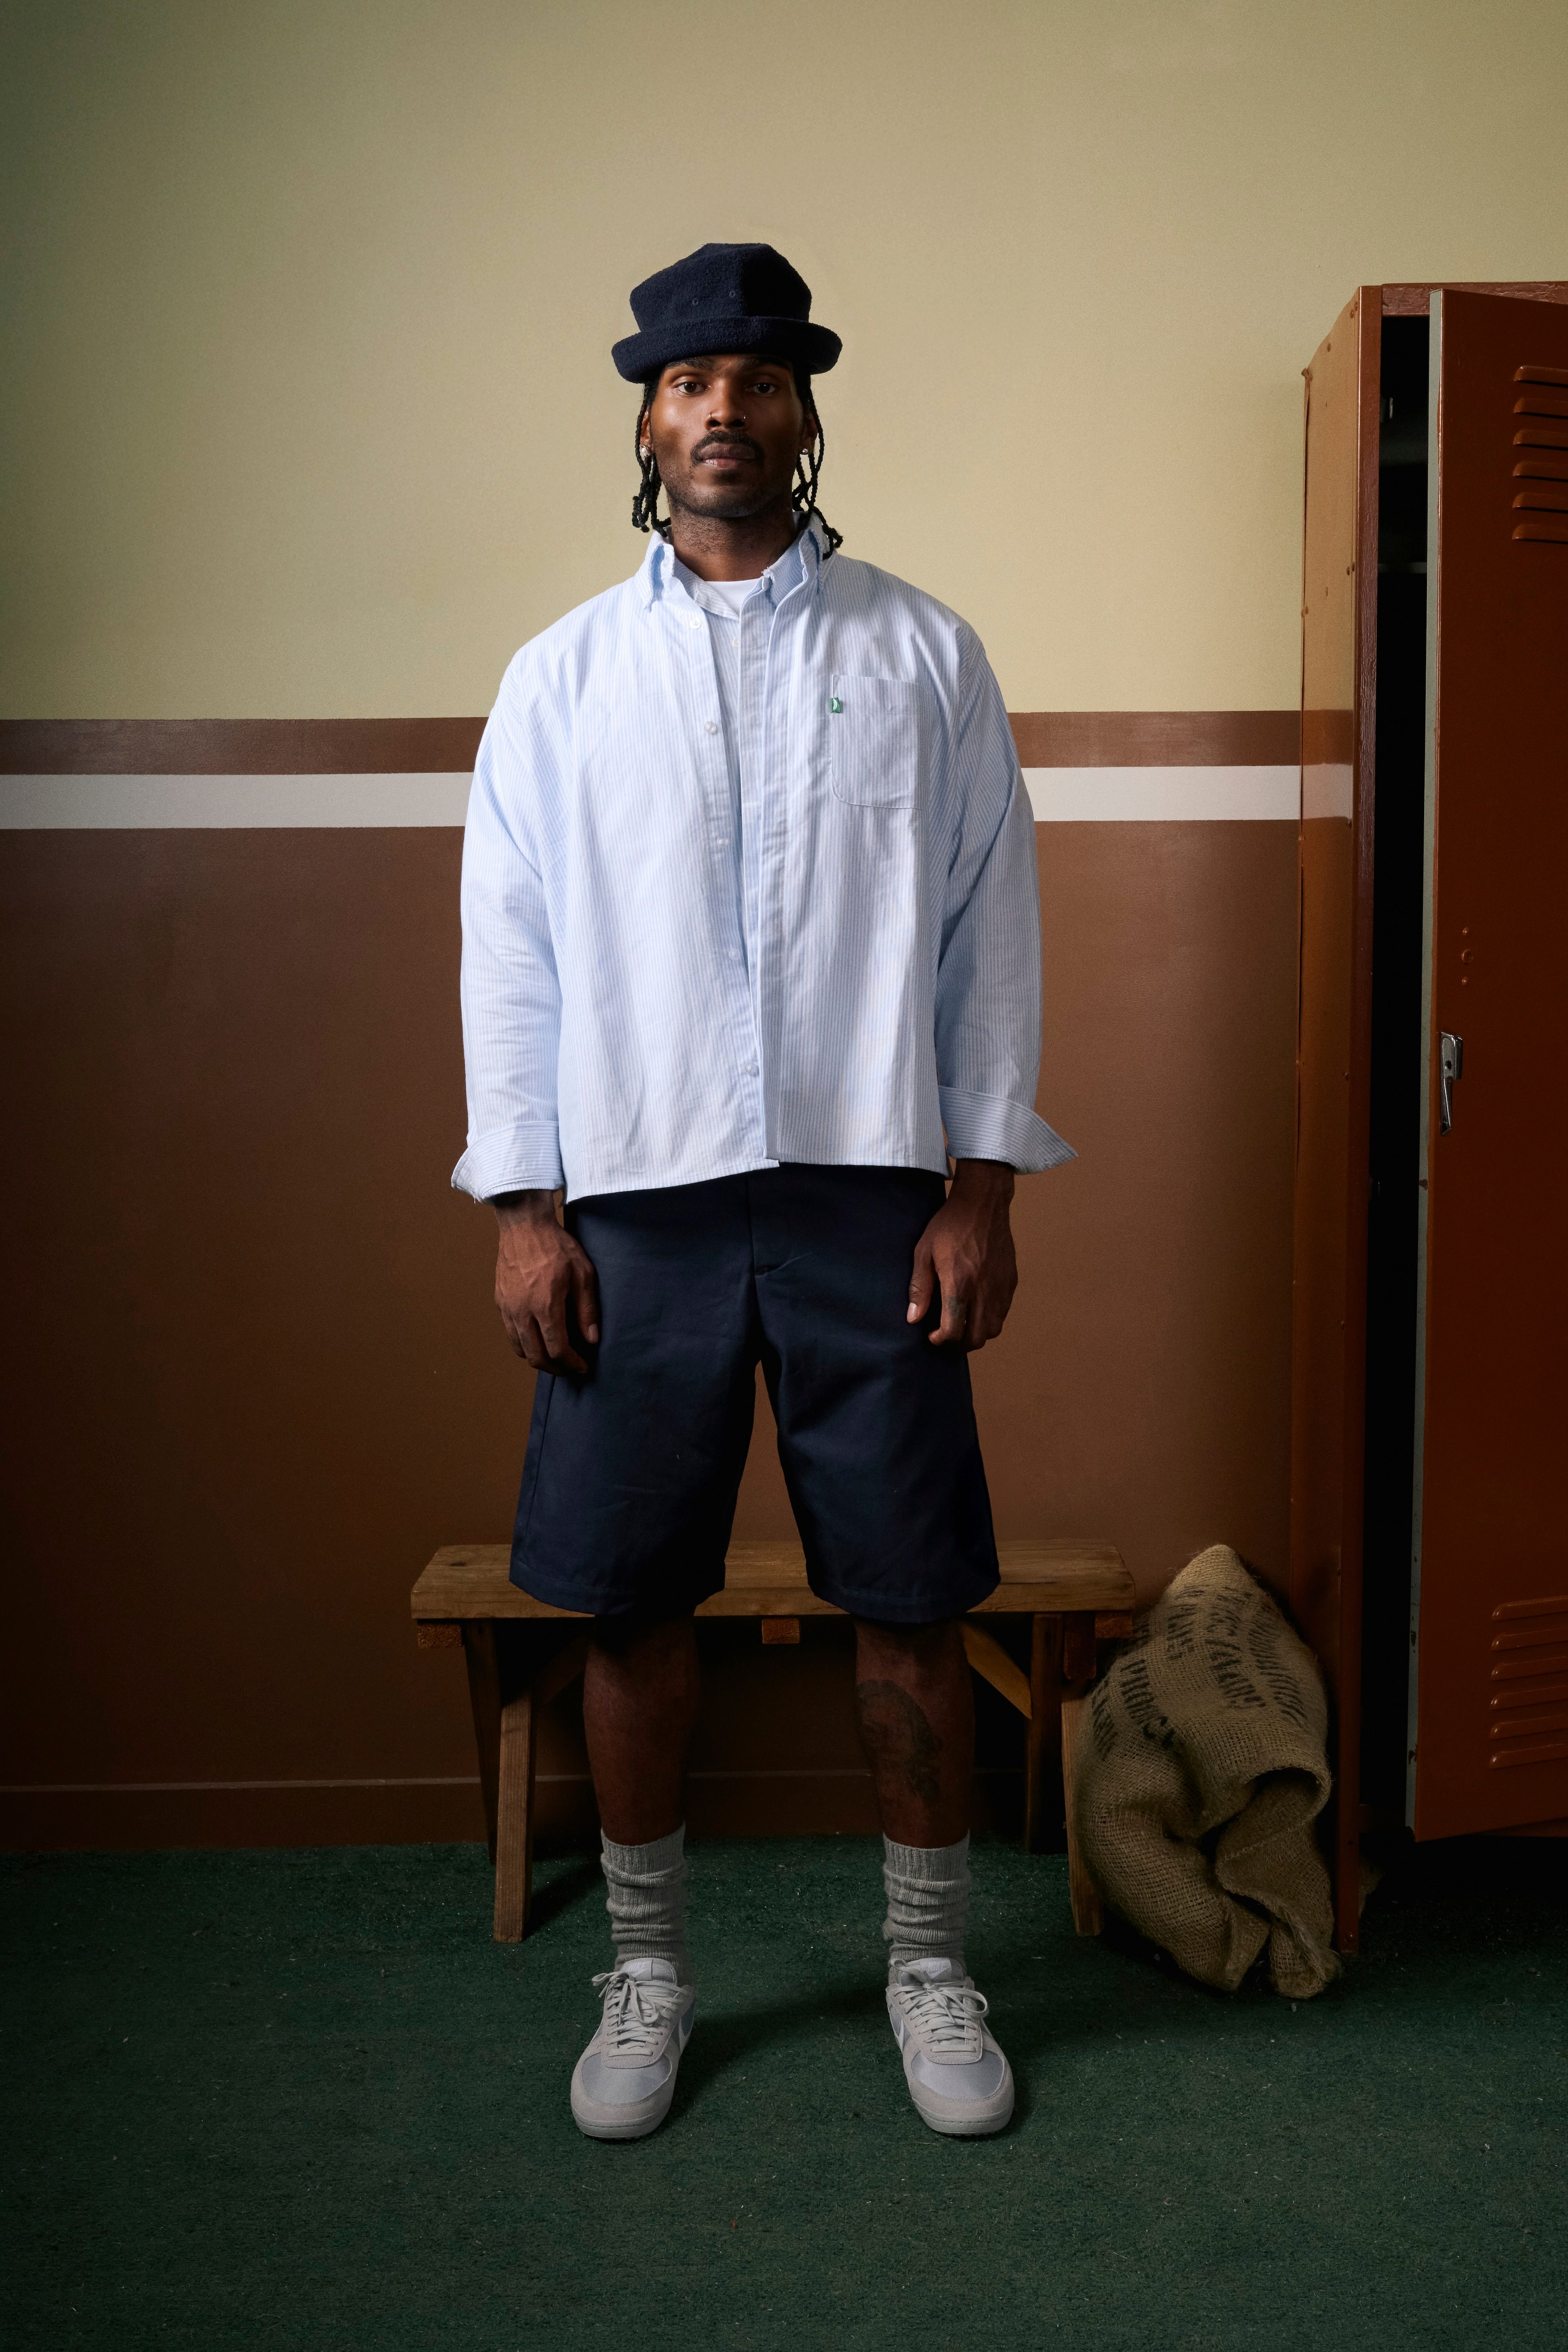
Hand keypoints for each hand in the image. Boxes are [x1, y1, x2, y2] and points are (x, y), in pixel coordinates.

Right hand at [492, 1191, 600, 1373]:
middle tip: (571, 1368)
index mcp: (544, 1305)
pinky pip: (511, 1334)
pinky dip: (525, 1345)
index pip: (557, 1349)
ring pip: (520, 1349)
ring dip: (539, 1360)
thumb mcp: (582, 1273)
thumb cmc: (556, 1246)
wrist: (524, 1226)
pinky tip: (540, 1339)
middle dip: (556, 1369)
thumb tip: (592, 1339)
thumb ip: (587, 1309)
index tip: (583, 1366)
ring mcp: (507, 1308)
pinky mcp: (500, 1302)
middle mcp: (522, 1311)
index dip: (572, 1364)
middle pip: (536, 1357)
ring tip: (557, 1358)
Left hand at [906, 1159, 1016, 1350]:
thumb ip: (919, 1288)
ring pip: (994, 1329)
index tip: (932, 1335)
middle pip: (977, 1337)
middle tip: (947, 1334)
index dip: (940, 1340)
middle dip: (959, 1343)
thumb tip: (913, 1318)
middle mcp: (983, 1290)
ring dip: (977, 1333)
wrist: (982, 1204)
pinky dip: (990, 1319)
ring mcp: (1001, 1287)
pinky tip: (977, 1307)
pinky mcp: (1011, 1281)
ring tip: (963, 1324)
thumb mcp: (924, 1253)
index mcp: (959, 1284)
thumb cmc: (949, 1225)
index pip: (953, 1330)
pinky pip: (1003, 1312)